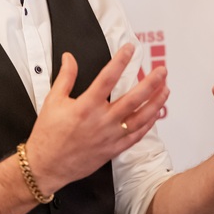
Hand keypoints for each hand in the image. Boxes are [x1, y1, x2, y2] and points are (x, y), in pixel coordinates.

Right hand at [26, 44, 169, 193]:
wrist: (47, 165)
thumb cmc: (49, 135)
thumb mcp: (52, 101)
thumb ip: (65, 77)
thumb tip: (69, 58)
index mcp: (86, 106)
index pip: (108, 77)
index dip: (121, 60)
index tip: (130, 49)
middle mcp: (102, 120)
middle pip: (133, 98)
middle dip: (151, 82)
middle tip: (161, 71)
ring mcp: (110, 136)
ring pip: (140, 117)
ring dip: (156, 102)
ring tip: (165, 90)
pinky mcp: (113, 149)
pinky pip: (136, 135)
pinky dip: (148, 124)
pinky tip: (155, 114)